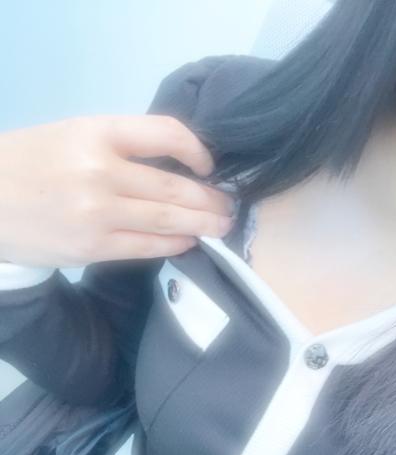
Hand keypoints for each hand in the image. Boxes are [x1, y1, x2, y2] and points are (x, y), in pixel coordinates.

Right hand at [0, 115, 235, 266]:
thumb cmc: (29, 165)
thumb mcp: (71, 136)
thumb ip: (119, 147)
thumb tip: (174, 166)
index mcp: (96, 132)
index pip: (166, 133)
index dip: (198, 150)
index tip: (209, 165)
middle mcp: (101, 170)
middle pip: (175, 185)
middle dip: (210, 198)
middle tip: (230, 206)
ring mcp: (98, 212)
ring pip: (168, 219)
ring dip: (203, 224)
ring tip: (222, 226)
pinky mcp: (93, 247)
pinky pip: (147, 247)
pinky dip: (175, 244)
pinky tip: (190, 242)